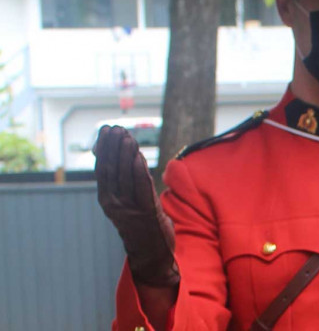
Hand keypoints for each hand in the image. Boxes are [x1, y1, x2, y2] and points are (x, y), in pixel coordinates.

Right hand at [95, 125, 178, 286]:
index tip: (106, 130)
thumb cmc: (140, 223)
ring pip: (125, 177)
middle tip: (115, 128)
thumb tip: (110, 153)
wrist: (151, 254)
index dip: (104, 148)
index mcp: (107, 200)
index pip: (103, 169)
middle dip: (113, 147)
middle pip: (112, 170)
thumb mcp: (126, 201)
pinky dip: (138, 172)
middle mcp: (115, 204)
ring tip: (126, 137)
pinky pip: (141, 189)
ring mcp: (130, 209)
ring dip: (126, 155)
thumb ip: (121, 179)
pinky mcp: (146, 212)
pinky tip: (137, 157)